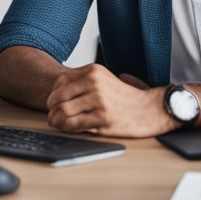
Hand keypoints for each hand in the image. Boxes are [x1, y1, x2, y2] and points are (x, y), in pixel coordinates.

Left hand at [45, 64, 176, 137]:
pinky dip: (66, 128)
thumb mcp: (103, 79)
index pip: (60, 81)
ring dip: (57, 120)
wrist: (148, 110)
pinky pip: (73, 125)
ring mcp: (99, 101)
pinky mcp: (102, 119)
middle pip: (58, 97)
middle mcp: (95, 83)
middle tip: (53, 115)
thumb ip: (82, 81)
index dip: (53, 94)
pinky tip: (69, 128)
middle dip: (52, 109)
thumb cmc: (123, 97)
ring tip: (59, 122)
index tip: (55, 102)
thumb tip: (55, 92)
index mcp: (93, 71)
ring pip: (63, 112)